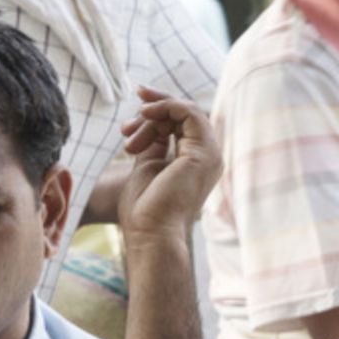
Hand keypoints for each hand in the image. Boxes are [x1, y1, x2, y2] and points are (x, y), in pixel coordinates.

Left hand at [109, 88, 222, 248]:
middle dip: (155, 106)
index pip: (182, 124)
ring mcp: (210, 154)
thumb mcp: (147, 164)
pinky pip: (189, 113)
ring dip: (155, 112)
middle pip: (186, 114)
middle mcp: (208, 157)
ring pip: (186, 111)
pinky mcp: (204, 152)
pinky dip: (166, 107)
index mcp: (196, 161)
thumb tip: (149, 122)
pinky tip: (145, 114)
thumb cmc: (145, 209)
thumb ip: (153, 142)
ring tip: (129, 131)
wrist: (150, 232)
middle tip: (132, 108)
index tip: (131, 115)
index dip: (158, 112)